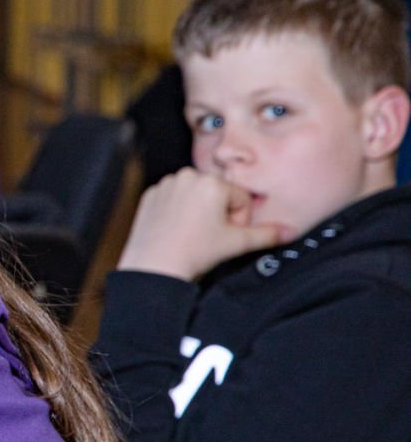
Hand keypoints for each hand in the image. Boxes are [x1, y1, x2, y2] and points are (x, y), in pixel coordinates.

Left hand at [117, 169, 285, 280]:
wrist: (155, 265)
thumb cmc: (194, 252)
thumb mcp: (237, 243)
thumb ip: (267, 234)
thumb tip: (291, 231)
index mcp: (213, 183)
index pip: (240, 198)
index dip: (238, 220)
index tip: (225, 234)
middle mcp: (188, 176)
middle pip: (218, 194)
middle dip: (219, 213)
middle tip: (208, 235)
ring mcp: (167, 184)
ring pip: (196, 195)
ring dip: (199, 211)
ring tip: (192, 232)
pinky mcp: (151, 193)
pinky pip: (174, 198)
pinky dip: (178, 211)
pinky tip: (176, 228)